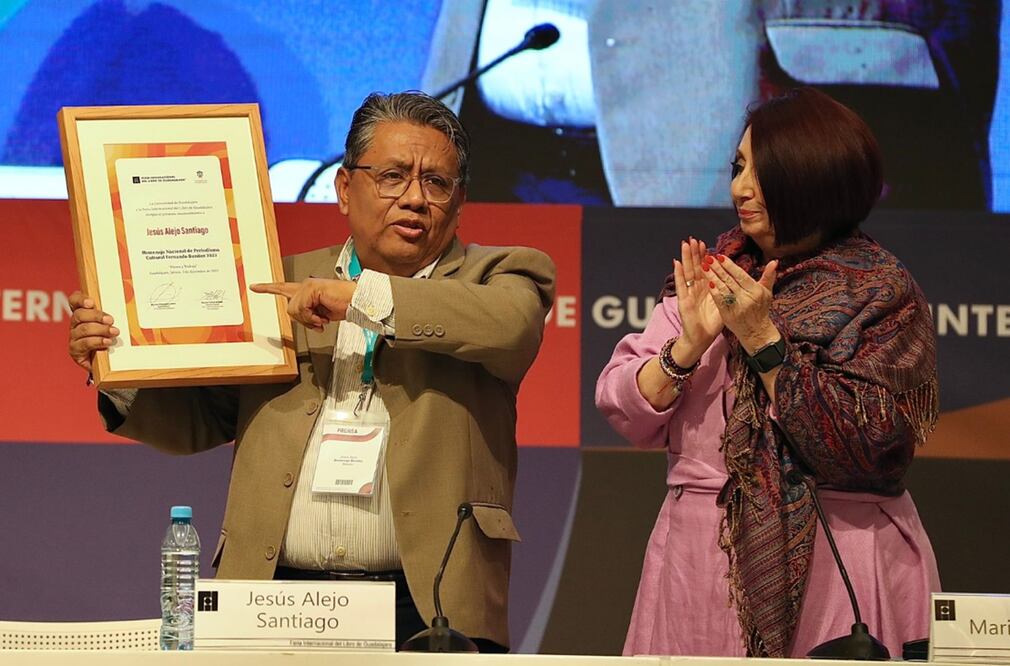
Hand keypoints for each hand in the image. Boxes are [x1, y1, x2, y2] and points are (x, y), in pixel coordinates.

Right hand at [68, 291, 118, 373]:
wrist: (107, 364)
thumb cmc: (112, 339)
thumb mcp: (113, 325)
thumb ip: (113, 316)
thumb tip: (129, 304)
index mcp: (83, 314)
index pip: (75, 301)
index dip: (80, 299)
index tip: (91, 302)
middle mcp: (75, 324)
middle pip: (79, 314)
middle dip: (96, 316)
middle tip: (111, 320)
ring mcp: (74, 337)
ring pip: (83, 329)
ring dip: (100, 330)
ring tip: (114, 332)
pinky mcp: (75, 350)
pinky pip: (84, 343)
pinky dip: (97, 341)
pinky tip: (107, 342)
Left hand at [251, 278, 355, 330]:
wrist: (356, 302)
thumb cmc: (344, 305)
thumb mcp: (321, 314)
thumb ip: (308, 315)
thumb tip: (305, 320)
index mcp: (307, 290)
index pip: (283, 288)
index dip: (267, 288)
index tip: (254, 286)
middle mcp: (305, 285)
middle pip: (290, 309)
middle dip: (303, 320)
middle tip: (318, 322)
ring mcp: (307, 286)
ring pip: (294, 310)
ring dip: (309, 320)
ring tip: (322, 318)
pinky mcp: (310, 289)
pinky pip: (302, 310)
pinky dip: (312, 318)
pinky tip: (323, 316)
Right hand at [671, 238, 723, 364]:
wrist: (701, 339)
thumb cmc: (712, 323)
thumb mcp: (724, 304)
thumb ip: (727, 292)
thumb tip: (737, 282)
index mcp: (706, 289)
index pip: (704, 269)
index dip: (704, 256)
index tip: (706, 244)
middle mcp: (695, 289)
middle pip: (694, 267)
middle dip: (694, 253)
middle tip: (694, 238)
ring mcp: (688, 294)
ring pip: (687, 272)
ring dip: (685, 258)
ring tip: (685, 244)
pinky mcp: (683, 301)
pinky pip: (681, 285)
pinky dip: (678, 274)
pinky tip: (676, 263)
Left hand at [704, 253, 780, 352]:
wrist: (756, 332)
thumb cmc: (761, 310)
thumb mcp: (767, 293)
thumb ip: (768, 276)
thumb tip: (774, 261)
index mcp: (755, 291)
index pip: (740, 275)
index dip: (729, 265)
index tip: (719, 256)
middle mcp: (746, 298)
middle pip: (729, 280)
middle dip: (718, 268)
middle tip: (708, 258)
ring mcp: (736, 307)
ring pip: (722, 289)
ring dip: (712, 277)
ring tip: (703, 267)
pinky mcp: (727, 314)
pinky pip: (719, 300)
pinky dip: (713, 291)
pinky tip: (707, 282)